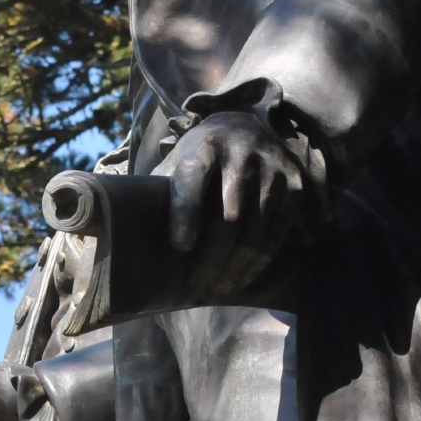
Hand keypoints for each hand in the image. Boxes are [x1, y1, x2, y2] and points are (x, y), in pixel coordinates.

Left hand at [161, 110, 304, 281]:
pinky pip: (277, 232)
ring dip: (236, 267)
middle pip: (228, 216)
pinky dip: (260, 261)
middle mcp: (242, 151)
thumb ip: (159, 193)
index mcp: (203, 145)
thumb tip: (126, 233)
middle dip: (212, 258)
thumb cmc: (199, 159)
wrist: (244, 130)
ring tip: (219, 290)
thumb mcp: (175, 164)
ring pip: (255, 230)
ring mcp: (272, 167)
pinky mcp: (294, 184)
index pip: (192, 180)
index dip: (187, 214)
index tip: (180, 247)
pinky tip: (243, 278)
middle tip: (198, 288)